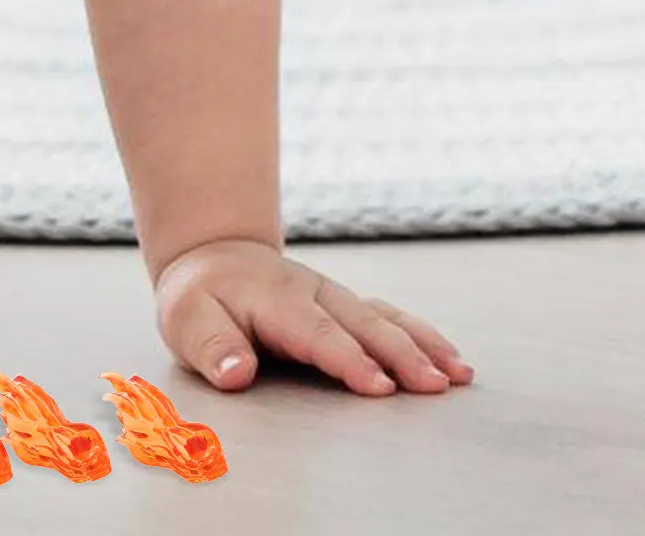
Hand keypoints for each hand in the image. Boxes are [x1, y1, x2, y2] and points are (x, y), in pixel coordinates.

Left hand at [153, 238, 474, 397]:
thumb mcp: (186, 320)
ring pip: (384, 318)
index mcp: (276, 300)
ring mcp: (334, 297)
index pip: (318, 334)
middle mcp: (313, 294)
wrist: (214, 258)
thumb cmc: (200, 298)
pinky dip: (421, 335)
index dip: (349, 360)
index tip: (380, 387)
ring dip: (422, 344)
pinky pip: (389, 316)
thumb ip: (213, 347)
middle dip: (401, 355)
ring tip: (458, 375)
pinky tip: (450, 359)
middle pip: (363, 325)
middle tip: (435, 386)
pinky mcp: (346, 305)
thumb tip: (237, 373)